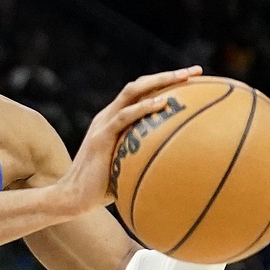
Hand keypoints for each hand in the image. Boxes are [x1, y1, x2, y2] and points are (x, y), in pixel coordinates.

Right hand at [59, 66, 202, 215]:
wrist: (72, 197)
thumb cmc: (102, 189)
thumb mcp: (129, 167)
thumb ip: (146, 158)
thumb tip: (180, 168)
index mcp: (114, 120)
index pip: (141, 93)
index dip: (165, 82)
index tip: (195, 79)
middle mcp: (108, 116)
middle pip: (139, 85)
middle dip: (169, 75)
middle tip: (197, 71)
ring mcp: (103, 125)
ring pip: (132, 92)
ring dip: (160, 81)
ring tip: (185, 77)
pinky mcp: (101, 137)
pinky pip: (124, 117)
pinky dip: (143, 108)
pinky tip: (163, 103)